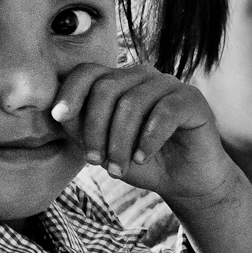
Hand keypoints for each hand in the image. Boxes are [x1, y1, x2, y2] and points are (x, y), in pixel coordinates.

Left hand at [50, 64, 233, 204]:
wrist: (185, 181)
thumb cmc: (143, 162)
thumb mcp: (105, 149)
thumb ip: (83, 129)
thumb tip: (59, 113)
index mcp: (119, 81)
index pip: (88, 72)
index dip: (70, 91)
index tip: (60, 117)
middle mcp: (143, 75)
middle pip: (106, 88)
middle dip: (95, 128)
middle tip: (96, 162)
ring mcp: (169, 84)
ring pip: (133, 102)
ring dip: (120, 141)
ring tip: (119, 168)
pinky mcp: (192, 98)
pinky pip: (164, 112)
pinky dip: (148, 139)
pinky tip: (142, 158)